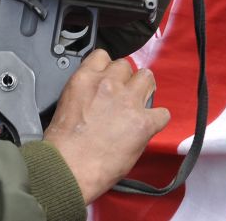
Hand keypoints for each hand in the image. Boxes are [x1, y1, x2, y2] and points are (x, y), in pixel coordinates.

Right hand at [43, 49, 169, 203]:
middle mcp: (109, 84)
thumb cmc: (62, 146)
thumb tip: (96, 96)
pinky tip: (147, 128)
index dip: (107, 69)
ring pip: (147, 78)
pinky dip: (157, 120)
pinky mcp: (144, 121)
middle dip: (125, 80)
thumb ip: (85, 92)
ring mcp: (128, 101)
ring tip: (138, 106)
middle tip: (122, 97)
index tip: (109, 80)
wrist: (69, 169)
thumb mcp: (66, 104)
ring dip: (144, 90)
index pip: (103, 56)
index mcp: (86, 78)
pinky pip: (162, 113)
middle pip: (126, 66)